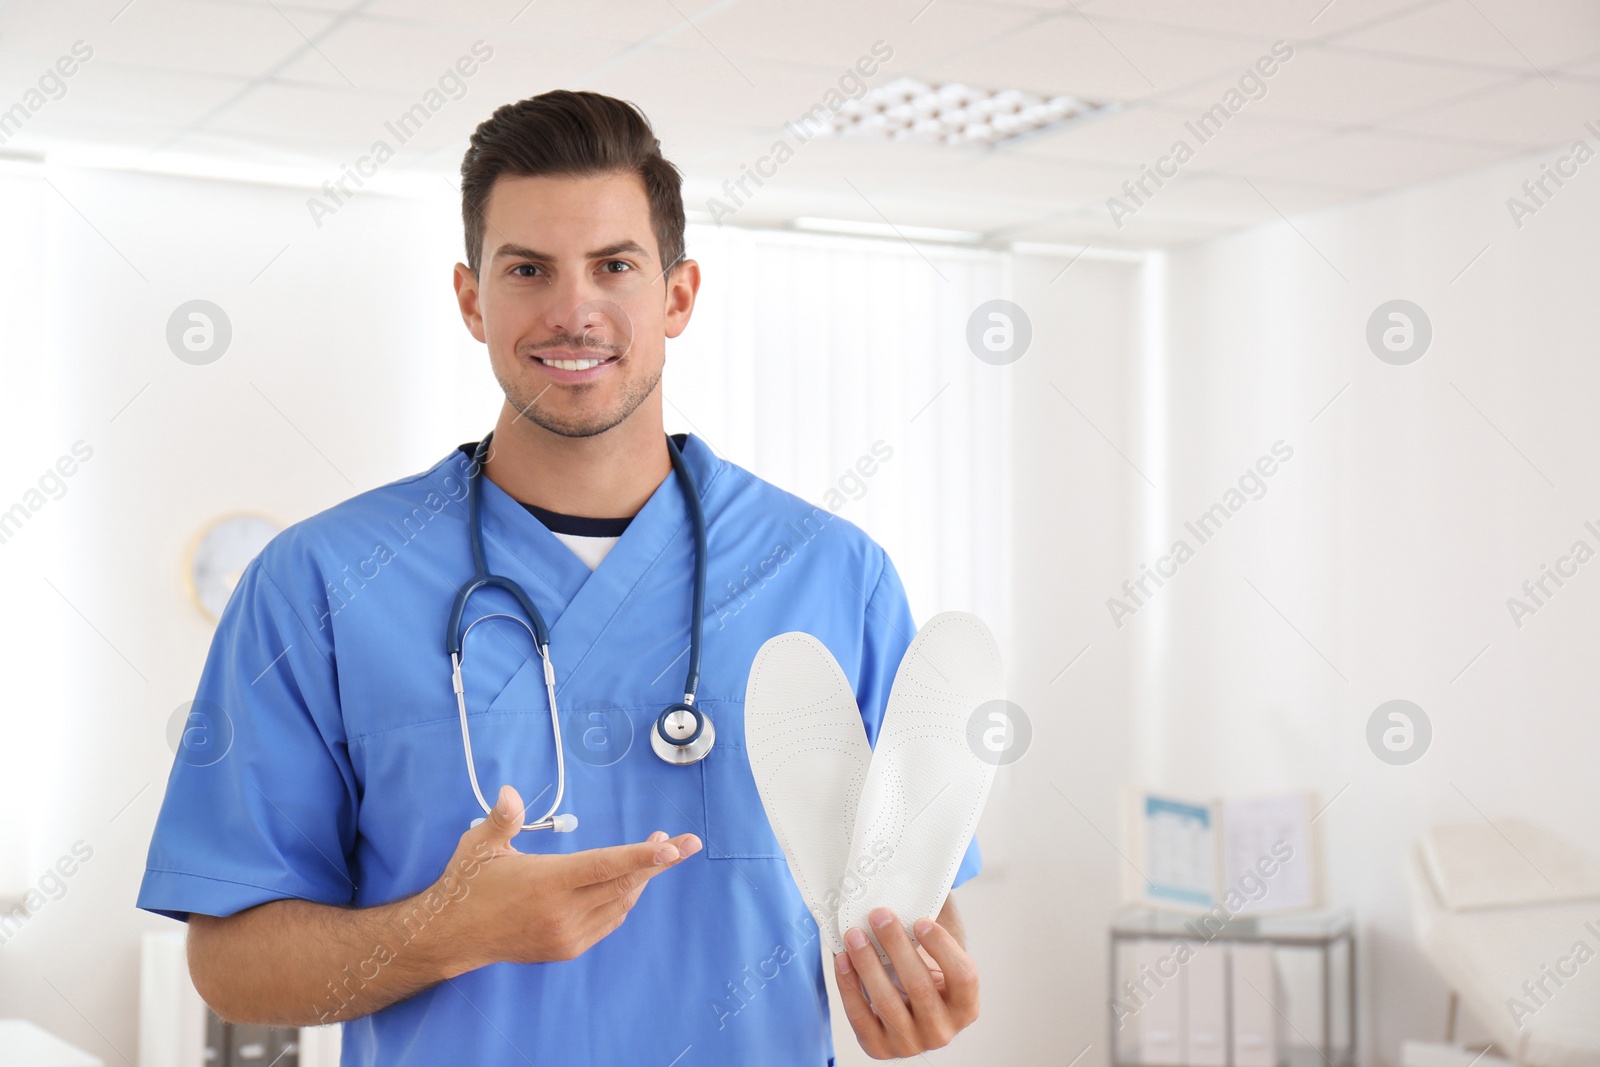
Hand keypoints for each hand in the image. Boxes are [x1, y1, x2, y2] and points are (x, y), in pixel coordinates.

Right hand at [435, 785, 700, 970]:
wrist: (452, 936)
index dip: (640, 856)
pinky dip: (625, 898)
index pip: (603, 866)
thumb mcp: (479, 846)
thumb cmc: (468, 884)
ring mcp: (567, 934)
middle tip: (686, 842)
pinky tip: (629, 880)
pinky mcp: (568, 948)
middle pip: (624, 883)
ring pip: (621, 903)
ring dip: (642, 877)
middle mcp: (561, 912)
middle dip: (659, 861)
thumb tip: (510, 792)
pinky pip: (609, 920)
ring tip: (657, 852)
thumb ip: (502, 818)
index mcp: (546, 882)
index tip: (671, 847)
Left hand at [834, 907, 978, 1057]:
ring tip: (854, 933)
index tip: (920, 920)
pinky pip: (860, 1016)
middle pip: (921, 985)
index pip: (964, 977)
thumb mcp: (935, 960)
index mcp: (966, 1008)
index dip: (943, 947)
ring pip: (887, 1001)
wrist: (905, 1011)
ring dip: (867, 963)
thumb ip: (928, 932)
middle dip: (896, 945)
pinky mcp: (878, 1048)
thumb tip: (907, 885)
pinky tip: (842, 958)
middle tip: (879, 915)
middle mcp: (942, 1031)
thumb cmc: (922, 975)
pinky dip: (849, 985)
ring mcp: (910, 1044)